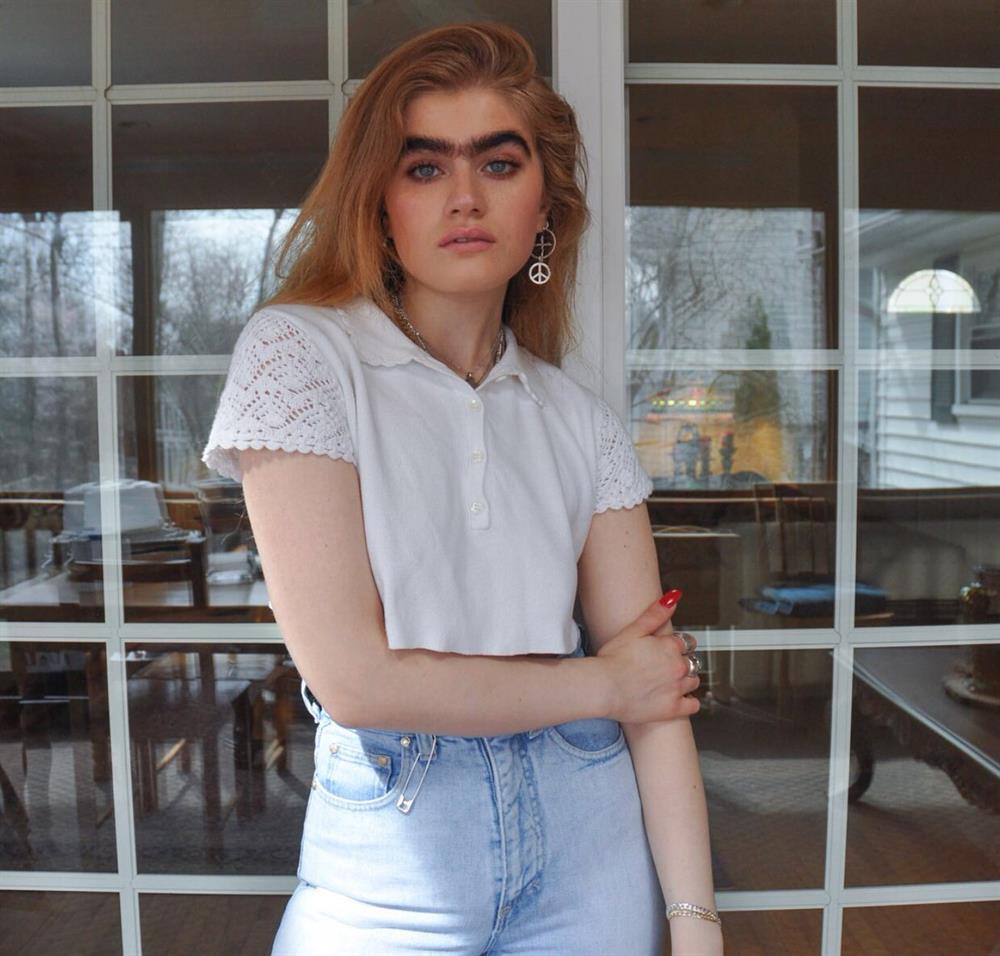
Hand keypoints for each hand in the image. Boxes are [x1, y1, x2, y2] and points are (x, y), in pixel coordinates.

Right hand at [595, 593, 701, 723]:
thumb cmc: (612, 660)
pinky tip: (678, 699)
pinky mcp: (673, 709)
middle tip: (663, 667)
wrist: (602, 688)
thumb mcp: (632, 630)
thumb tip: (673, 598)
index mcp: (670, 646)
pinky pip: (694, 705)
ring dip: (686, 680)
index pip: (685, 643)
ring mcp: (678, 689)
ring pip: (694, 681)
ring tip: (669, 682)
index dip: (674, 646)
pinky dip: (689, 702)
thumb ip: (655, 613)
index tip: (665, 651)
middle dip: (680, 663)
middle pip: (691, 662)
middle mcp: (678, 666)